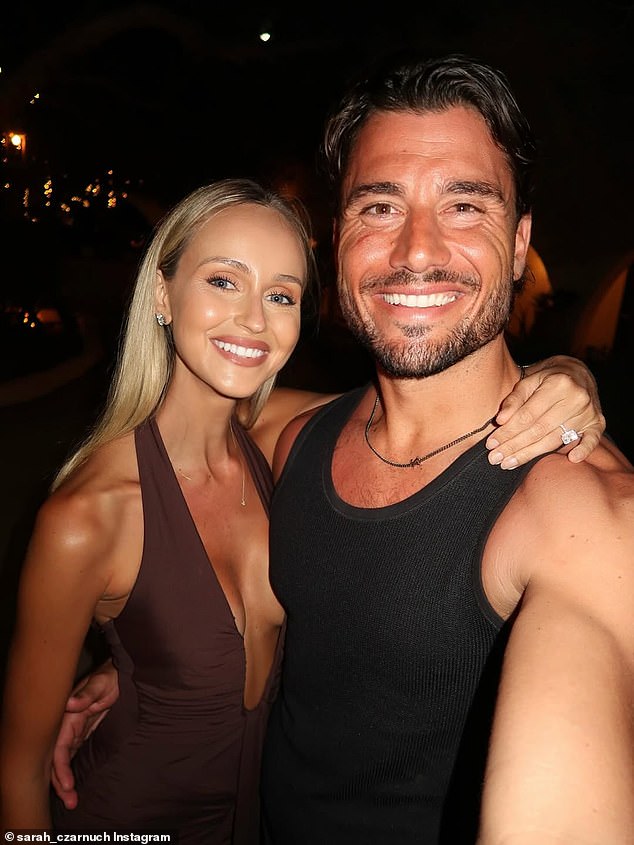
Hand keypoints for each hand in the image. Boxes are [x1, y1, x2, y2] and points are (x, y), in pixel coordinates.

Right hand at [50, 660, 119, 808]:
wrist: (118, 675)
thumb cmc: (109, 676)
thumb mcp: (101, 683)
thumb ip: (87, 694)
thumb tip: (70, 704)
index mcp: (68, 717)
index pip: (58, 748)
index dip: (60, 768)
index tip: (66, 784)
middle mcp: (67, 727)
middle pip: (58, 760)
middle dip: (60, 782)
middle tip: (70, 802)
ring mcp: (74, 732)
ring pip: (63, 761)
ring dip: (64, 781)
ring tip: (71, 801)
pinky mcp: (81, 734)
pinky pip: (71, 756)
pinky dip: (70, 771)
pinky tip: (71, 786)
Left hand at [486, 355, 604, 468]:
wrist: (577, 371)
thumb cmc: (547, 378)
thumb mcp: (529, 380)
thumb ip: (514, 400)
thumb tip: (500, 421)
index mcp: (557, 384)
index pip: (528, 415)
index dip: (508, 431)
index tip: (491, 444)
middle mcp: (576, 398)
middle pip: (540, 430)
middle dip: (515, 446)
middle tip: (495, 458)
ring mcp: (589, 411)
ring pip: (556, 438)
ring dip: (531, 454)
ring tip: (509, 463)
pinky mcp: (598, 422)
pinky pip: (593, 439)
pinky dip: (584, 450)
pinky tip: (572, 459)